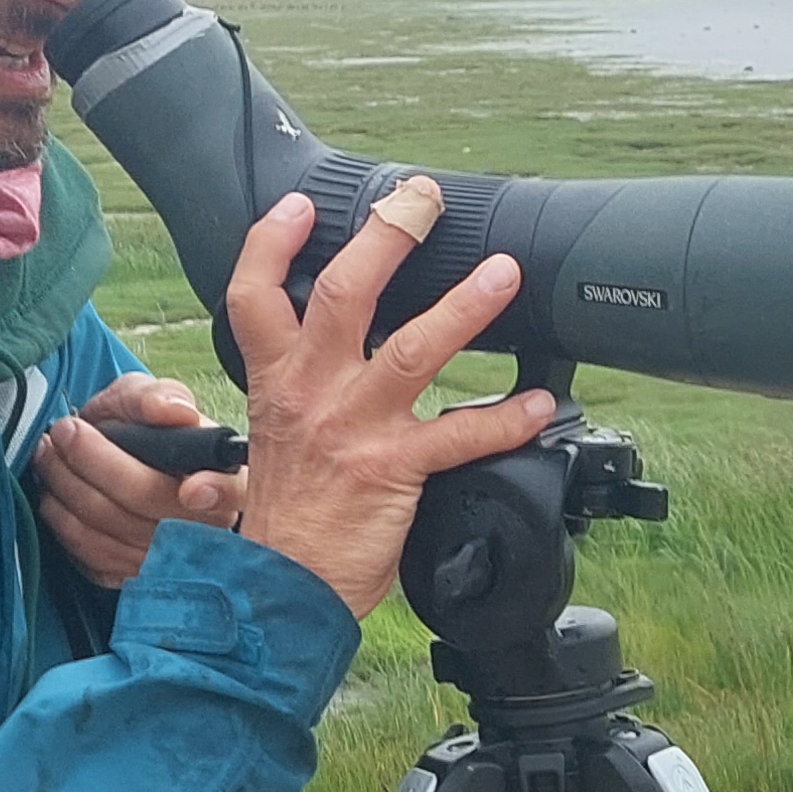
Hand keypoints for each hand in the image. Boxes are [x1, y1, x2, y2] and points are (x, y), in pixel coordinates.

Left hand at [34, 368, 237, 586]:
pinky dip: (64, 523)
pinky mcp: (134, 580)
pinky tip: (56, 496)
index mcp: (228, 481)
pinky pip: (93, 558)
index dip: (218, 495)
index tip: (192, 489)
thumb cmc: (142, 433)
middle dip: (95, 462)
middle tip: (64, 430)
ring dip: (67, 488)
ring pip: (112, 532)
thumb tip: (172, 411)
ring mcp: (170, 563)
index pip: (233, 493)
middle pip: (150, 503)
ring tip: (48, 453)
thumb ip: (157, 397)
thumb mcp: (149, 399)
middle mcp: (206, 530)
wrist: (116, 465)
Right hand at [224, 178, 552, 617]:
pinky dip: (505, 418)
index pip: (254, 294)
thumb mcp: (274, 437)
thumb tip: (340, 354)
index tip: (303, 205)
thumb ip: (302, 390)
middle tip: (424, 200)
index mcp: (276, 381)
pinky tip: (538, 404)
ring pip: (412, 349)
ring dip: (465, 308)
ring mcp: (354, 427)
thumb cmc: (286, 518)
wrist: (281, 590)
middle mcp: (311, 392)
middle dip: (387, 236)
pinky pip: (460, 435)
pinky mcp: (393, 469)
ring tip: (504, 274)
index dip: (273, 241)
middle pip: (343, 293)